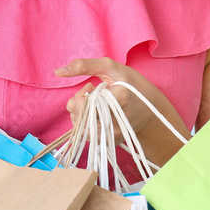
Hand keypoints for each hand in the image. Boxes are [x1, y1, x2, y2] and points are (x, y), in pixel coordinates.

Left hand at [54, 57, 178, 146]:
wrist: (152, 112)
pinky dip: (84, 121)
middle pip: (78, 115)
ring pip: (78, 125)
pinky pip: (84, 133)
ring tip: (95, 104)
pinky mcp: (108, 143)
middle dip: (79, 101)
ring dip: (80, 112)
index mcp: (120, 99)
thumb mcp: (112, 68)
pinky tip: (95, 114)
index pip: (85, 102)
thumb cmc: (132, 86)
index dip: (84, 92)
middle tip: (93, 94)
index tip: (93, 86)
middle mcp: (116, 122)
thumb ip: (84, 66)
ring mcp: (112, 136)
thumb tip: (57, 72)